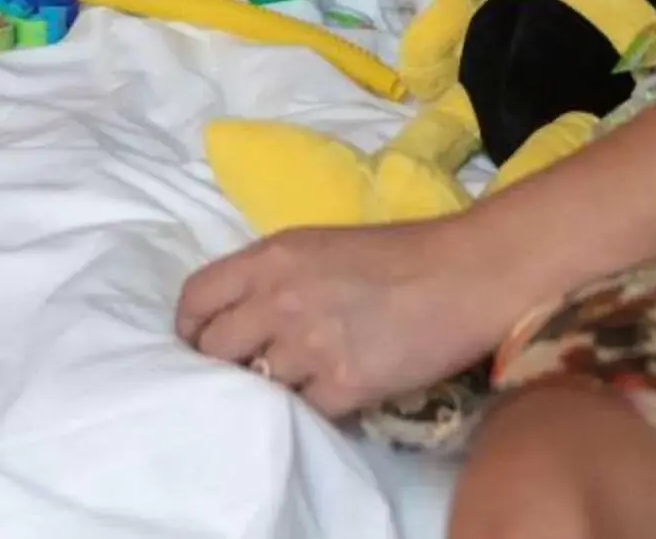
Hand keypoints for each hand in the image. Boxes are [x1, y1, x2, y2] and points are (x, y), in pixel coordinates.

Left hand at [176, 214, 517, 418]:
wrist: (465, 274)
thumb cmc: (400, 253)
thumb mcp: (320, 245)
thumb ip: (274, 276)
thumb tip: (244, 314)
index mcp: (271, 257)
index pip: (195, 298)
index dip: (190, 327)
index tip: (199, 343)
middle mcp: (279, 299)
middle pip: (214, 349)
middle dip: (225, 363)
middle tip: (248, 369)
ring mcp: (309, 345)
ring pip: (257, 386)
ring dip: (273, 388)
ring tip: (301, 379)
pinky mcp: (343, 385)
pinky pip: (304, 411)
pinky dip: (313, 409)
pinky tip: (333, 394)